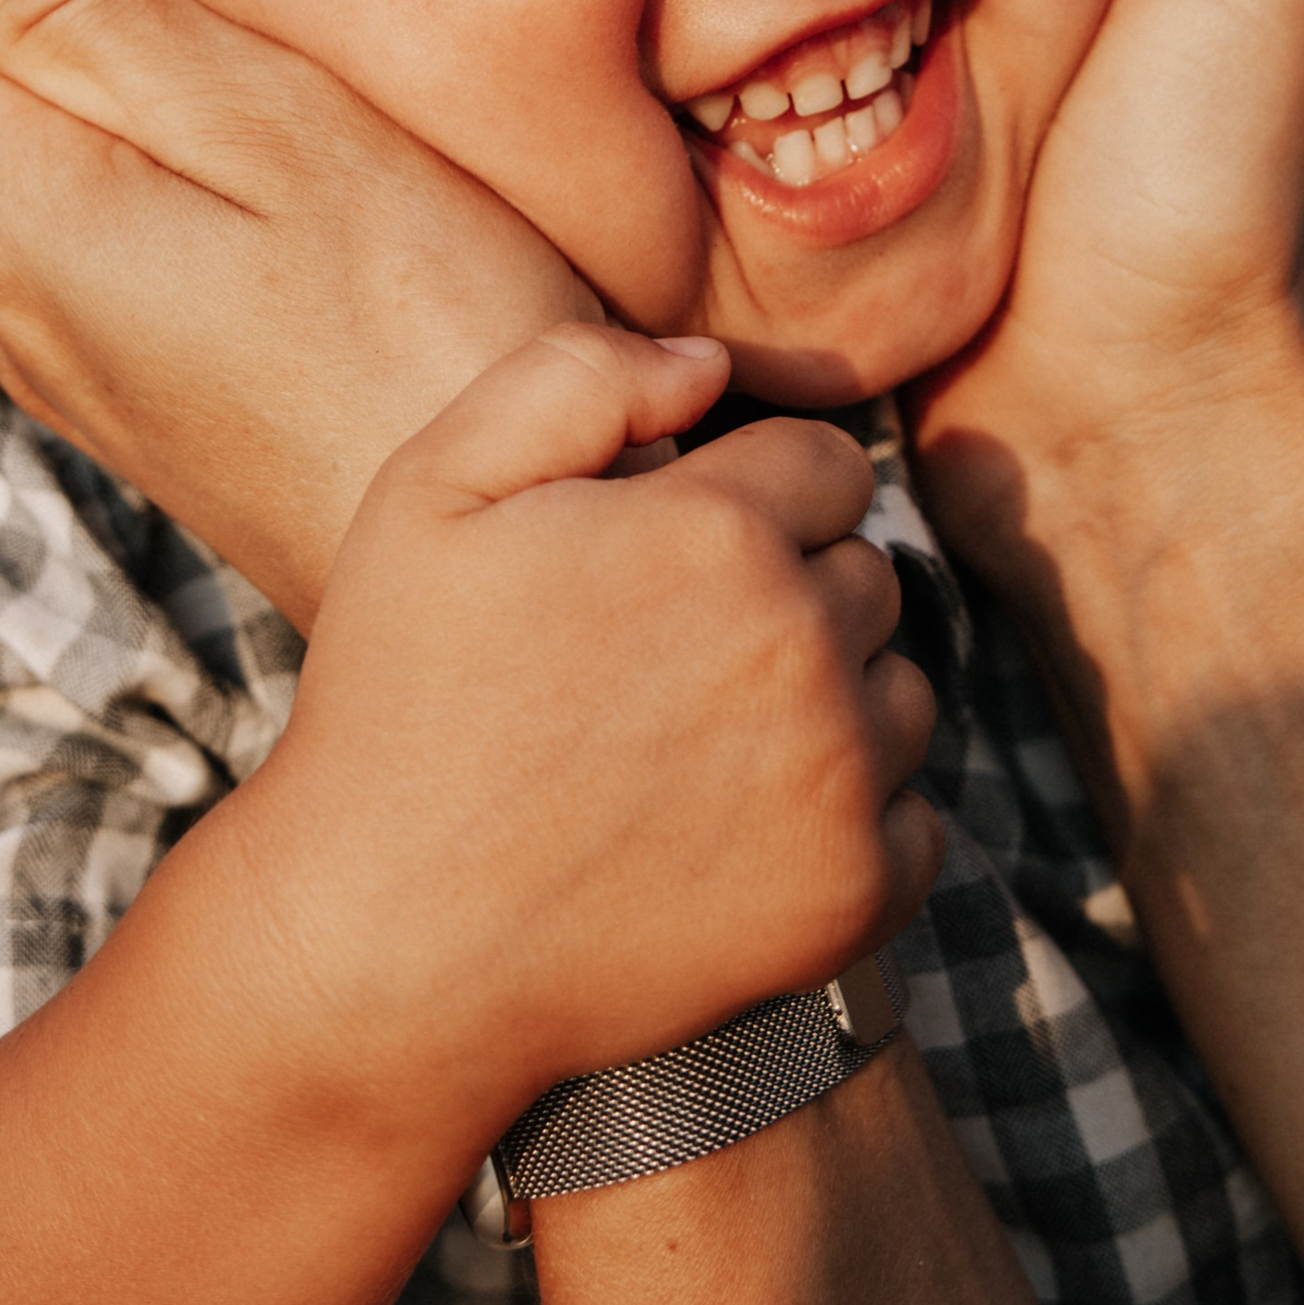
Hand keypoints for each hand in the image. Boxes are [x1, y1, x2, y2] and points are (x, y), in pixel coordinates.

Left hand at [0, 0, 593, 619]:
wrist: (507, 587)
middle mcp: (15, 281)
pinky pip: (43, 203)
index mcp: (25, 195)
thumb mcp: (271, 130)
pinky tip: (64, 86)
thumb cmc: (431, 329)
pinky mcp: (149, 388)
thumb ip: (88, 0)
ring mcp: (77, 350)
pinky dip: (26, 104)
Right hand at [245, 321, 944, 1132]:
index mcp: (718, 529)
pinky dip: (852, 823)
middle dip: (792, 593)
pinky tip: (742, 830)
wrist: (388, 944)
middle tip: (669, 659)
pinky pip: (915, 820)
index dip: (753, 497)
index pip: (829, 462)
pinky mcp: (852, 895)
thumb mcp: (431, 490)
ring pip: (902, 693)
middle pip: (869, 574)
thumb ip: (575, 378)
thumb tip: (709, 360)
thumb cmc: (400, 704)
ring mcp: (839, 779)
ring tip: (702, 746)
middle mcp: (802, 644)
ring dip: (834, 704)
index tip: (676, 555)